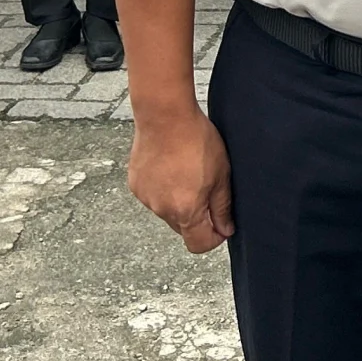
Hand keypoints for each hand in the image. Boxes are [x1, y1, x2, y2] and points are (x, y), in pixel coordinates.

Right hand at [128, 106, 234, 253]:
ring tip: (186, 171)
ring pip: (167, 211)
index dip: (214, 237)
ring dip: (178, 201)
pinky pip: (153, 197)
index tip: (221, 222)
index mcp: (186, 210)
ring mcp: (146, 198)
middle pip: (183, 228)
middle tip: (206, 187)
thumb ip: (223, 206)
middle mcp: (162, 210)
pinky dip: (163, 189)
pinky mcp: (135, 185)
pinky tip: (171, 166)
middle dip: (197, 216)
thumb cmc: (196, 139)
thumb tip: (226, 230)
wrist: (165, 115)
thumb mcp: (221, 173)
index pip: (199, 244)